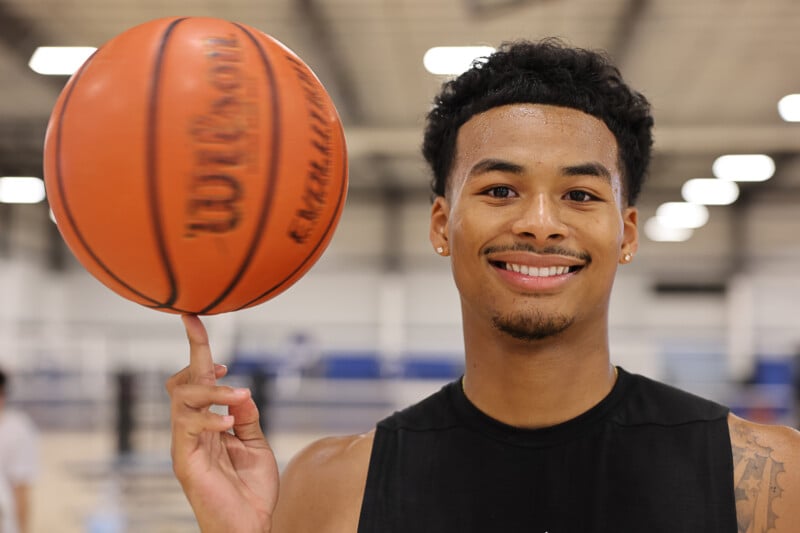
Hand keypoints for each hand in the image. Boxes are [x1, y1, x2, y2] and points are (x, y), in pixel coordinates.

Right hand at [167, 314, 278, 532]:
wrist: (248, 526)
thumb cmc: (250, 490)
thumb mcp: (255, 444)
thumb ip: (246, 417)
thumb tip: (241, 392)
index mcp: (207, 423)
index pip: (196, 379)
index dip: (196, 348)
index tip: (195, 320)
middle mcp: (191, 430)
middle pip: (182, 382)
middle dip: (198, 360)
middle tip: (229, 368)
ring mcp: (185, 444)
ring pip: (183, 399)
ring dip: (212, 391)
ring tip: (239, 396)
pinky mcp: (184, 461)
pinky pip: (188, 428)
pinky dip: (209, 419)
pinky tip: (228, 423)